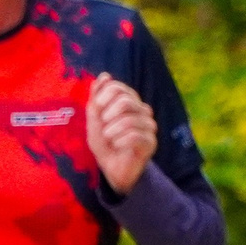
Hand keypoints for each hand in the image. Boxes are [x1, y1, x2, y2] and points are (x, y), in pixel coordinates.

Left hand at [87, 73, 157, 196]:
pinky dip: (119, 141)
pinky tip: (117, 146)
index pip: (118, 88)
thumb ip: (97, 99)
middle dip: (107, 115)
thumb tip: (104, 76)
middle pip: (126, 101)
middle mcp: (142, 111)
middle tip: (104, 127)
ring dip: (111, 132)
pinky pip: (135, 136)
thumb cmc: (104, 143)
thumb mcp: (94, 120)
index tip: (97, 109)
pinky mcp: (151, 142)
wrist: (112, 168)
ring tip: (109, 138)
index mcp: (129, 102)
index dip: (103, 96)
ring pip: (129, 120)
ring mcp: (149, 126)